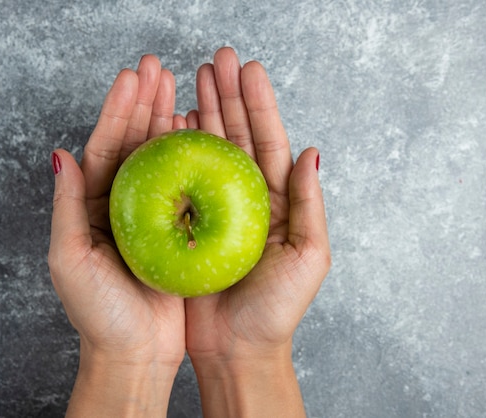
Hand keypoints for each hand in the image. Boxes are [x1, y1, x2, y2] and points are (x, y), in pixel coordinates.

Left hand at [48, 55, 184, 416]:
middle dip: (143, 104)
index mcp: (92, 206)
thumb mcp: (70, 259)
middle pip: (132, 144)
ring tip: (178, 88)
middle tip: (157, 68)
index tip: (133, 77)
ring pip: (160, 159)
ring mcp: (151, 215)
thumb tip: (61, 153)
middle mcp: (121, 205)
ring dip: (167, 122)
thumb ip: (67, 205)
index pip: (103, 147)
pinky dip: (191, 157)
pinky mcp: (178, 230)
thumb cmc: (98, 313)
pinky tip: (199, 132)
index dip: (117, 110)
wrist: (136, 353)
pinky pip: (185, 185)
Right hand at [183, 47, 330, 416]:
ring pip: (209, 151)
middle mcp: (247, 198)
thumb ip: (310, 204)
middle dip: (228, 96)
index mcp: (278, 201)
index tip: (247, 69)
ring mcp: (216, 209)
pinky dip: (178, 150)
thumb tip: (312, 151)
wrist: (237, 348)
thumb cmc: (275, 310)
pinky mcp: (188, 224)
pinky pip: (182, 179)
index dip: (258, 103)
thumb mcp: (308, 257)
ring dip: (203, 113)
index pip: (269, 141)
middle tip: (216, 60)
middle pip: (238, 136)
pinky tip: (172, 124)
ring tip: (193, 79)